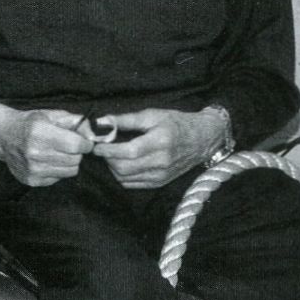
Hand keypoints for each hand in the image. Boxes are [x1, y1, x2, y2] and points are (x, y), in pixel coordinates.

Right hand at [0, 105, 93, 186]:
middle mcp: (35, 153)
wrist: (3, 136)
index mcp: (39, 132)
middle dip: (77, 152)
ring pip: (70, 171)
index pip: (75, 145)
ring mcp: (33, 169)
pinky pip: (58, 178)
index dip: (85, 143)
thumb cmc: (29, 123)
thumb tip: (93, 133)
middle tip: (69, 145)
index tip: (84, 141)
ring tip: (59, 153)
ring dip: (69, 162)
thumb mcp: (50, 115)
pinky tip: (48, 161)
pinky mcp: (32, 180)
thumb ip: (74, 121)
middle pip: (75, 159)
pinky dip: (58, 170)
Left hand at [90, 108, 223, 188]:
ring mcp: (161, 176)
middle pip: (123, 168)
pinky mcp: (160, 183)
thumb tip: (102, 122)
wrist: (202, 140)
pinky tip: (122, 164)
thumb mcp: (152, 115)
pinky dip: (121, 176)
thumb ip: (126, 120)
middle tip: (103, 149)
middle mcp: (161, 162)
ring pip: (125, 178)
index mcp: (160, 142)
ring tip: (112, 155)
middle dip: (107, 159)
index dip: (108, 150)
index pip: (128, 151)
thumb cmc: (177, 123)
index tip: (96, 145)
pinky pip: (132, 185)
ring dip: (113, 168)